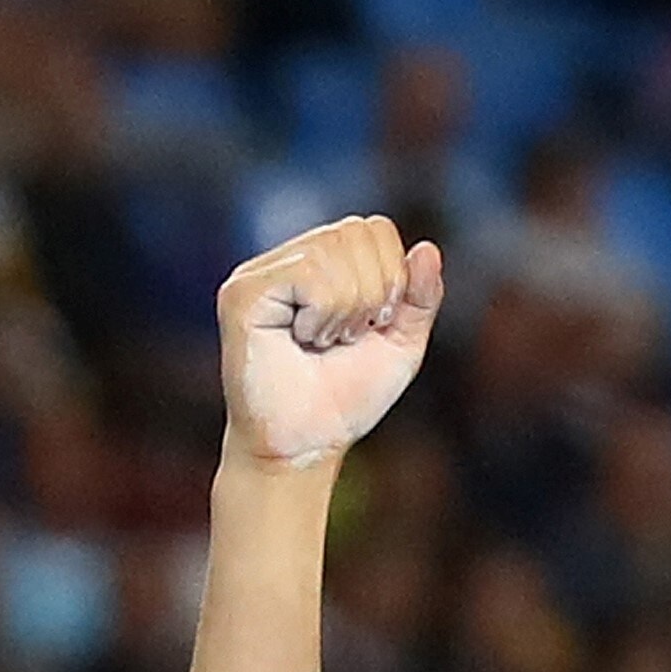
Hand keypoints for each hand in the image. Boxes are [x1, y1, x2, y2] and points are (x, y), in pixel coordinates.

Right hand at [217, 216, 442, 470]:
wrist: (307, 443)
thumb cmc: (347, 397)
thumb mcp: (401, 344)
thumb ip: (420, 297)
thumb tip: (427, 248)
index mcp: (325, 263)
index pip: (375, 228)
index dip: (392, 275)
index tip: (375, 324)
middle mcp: (289, 258)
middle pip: (358, 231)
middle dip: (374, 293)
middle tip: (347, 337)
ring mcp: (261, 272)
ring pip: (333, 250)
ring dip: (347, 309)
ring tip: (323, 342)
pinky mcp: (243, 291)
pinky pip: (308, 273)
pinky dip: (323, 314)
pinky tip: (303, 340)